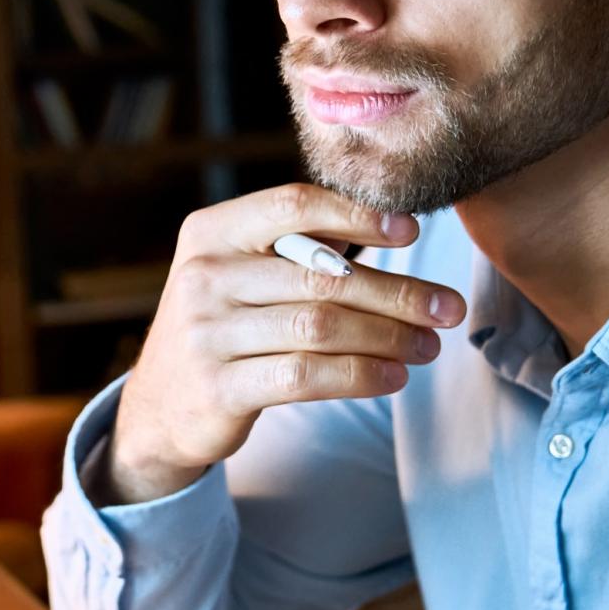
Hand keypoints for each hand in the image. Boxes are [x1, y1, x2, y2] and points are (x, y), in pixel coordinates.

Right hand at [102, 184, 465, 502]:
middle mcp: (204, 274)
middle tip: (447, 307)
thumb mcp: (242, 271)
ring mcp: (206, 333)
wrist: (161, 403)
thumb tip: (394, 226)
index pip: (293, 206)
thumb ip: (299, 247)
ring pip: (320, 327)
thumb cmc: (225, 321)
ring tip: (430, 345)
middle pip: (321, 277)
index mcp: (212, 231)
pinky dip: (359, 375)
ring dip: (388, 337)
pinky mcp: (218, 387)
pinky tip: (393, 375)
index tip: (411, 230)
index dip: (357, 215)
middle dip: (396, 292)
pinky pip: (305, 376)